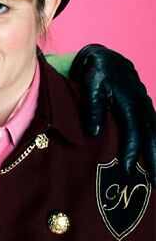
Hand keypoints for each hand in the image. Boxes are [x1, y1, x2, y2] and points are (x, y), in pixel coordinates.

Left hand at [70, 44, 155, 179]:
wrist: (103, 57)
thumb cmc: (94, 71)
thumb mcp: (91, 85)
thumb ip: (93, 108)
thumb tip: (93, 134)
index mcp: (130, 102)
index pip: (133, 132)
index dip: (131, 152)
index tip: (128, 172)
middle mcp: (142, 106)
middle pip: (151, 136)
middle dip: (153, 160)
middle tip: (155, 183)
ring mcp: (145, 106)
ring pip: (154, 134)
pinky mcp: (142, 109)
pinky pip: (152, 128)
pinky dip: (155, 143)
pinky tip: (155, 159)